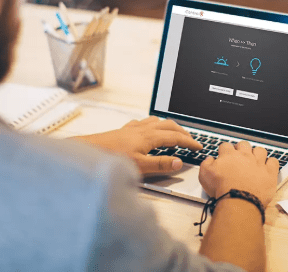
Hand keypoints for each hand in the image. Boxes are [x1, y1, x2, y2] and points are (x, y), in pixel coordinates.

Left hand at [70, 117, 201, 173]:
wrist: (88, 151)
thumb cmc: (110, 158)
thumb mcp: (139, 166)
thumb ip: (160, 164)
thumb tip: (179, 162)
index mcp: (149, 137)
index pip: (176, 137)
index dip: (189, 142)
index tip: (199, 147)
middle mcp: (142, 129)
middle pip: (169, 126)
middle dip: (183, 132)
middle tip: (191, 140)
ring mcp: (133, 128)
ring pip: (157, 122)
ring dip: (169, 127)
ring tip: (174, 133)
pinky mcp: (124, 131)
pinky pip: (144, 123)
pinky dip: (153, 126)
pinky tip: (149, 131)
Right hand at [199, 141, 278, 205]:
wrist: (238, 199)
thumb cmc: (222, 189)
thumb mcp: (204, 176)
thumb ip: (206, 164)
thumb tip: (209, 159)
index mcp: (229, 155)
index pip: (226, 146)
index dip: (224, 150)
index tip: (224, 155)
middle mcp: (244, 156)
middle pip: (244, 144)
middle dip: (241, 148)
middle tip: (239, 157)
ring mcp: (258, 163)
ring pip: (260, 150)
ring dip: (257, 154)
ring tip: (254, 160)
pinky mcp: (269, 172)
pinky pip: (273, 161)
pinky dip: (271, 163)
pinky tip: (267, 167)